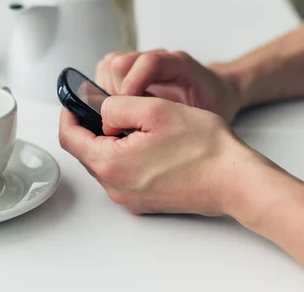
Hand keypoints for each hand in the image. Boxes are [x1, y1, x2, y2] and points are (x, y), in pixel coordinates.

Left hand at [59, 96, 266, 215]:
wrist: (235, 181)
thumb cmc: (203, 146)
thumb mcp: (154, 109)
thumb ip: (115, 105)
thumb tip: (99, 111)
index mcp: (111, 164)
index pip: (70, 138)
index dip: (69, 114)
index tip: (75, 101)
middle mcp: (115, 188)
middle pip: (86, 151)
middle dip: (91, 127)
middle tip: (109, 106)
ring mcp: (130, 199)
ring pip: (104, 163)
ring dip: (110, 141)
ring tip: (134, 122)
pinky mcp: (144, 202)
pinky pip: (121, 175)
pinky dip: (124, 156)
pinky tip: (147, 142)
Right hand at [95, 50, 241, 121]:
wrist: (215, 92)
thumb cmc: (211, 104)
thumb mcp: (204, 115)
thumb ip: (179, 117)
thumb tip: (146, 128)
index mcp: (179, 64)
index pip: (150, 62)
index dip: (134, 82)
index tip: (129, 105)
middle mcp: (157, 57)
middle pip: (121, 63)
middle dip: (116, 92)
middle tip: (124, 117)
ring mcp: (142, 60)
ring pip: (109, 65)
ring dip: (107, 90)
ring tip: (120, 114)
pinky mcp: (130, 68)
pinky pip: (106, 73)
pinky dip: (106, 90)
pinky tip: (119, 110)